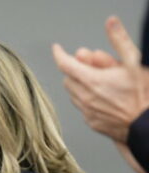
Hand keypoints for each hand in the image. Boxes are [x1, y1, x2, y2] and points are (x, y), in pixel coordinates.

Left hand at [52, 16, 147, 143]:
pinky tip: (104, 97)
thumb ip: (119, 41)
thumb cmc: (143, 95)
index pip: (65, 64)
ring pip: (73, 93)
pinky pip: (82, 107)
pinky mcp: (91, 122)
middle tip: (94, 66)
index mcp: (92, 80)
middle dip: (77, 70)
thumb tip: (111, 24)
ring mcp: (87, 111)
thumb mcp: (134, 62)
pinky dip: (87, 99)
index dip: (59, 54)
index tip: (57, 49)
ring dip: (81, 85)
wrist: (146, 124)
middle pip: (68, 78)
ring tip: (103, 82)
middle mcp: (85, 97)